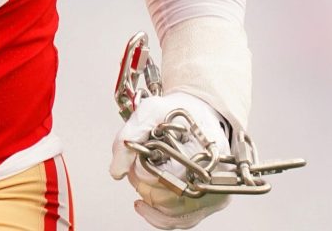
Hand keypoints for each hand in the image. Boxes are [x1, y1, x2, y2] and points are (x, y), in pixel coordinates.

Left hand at [110, 92, 230, 228]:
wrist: (198, 114)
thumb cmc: (179, 112)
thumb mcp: (150, 111)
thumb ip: (128, 136)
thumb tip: (116, 170)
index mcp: (207, 154)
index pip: (169, 177)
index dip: (146, 167)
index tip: (141, 152)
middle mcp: (215, 179)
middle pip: (168, 199)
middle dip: (143, 181)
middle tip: (138, 161)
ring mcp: (213, 195)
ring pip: (171, 214)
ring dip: (149, 195)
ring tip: (142, 173)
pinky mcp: (206, 205)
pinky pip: (178, 221)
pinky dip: (156, 213)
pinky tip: (143, 203)